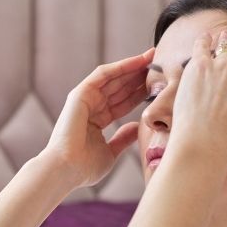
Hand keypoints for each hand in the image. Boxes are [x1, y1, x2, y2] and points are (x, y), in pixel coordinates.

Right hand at [39, 48, 152, 186]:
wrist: (66, 170)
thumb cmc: (84, 167)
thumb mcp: (111, 152)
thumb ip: (123, 138)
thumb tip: (136, 127)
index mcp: (96, 121)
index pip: (123, 102)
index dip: (140, 93)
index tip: (159, 85)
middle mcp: (90, 107)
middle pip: (120, 87)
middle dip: (139, 75)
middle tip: (160, 63)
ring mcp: (84, 99)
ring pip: (113, 77)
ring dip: (133, 66)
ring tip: (152, 56)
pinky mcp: (80, 94)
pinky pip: (103, 74)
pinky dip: (121, 66)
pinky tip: (139, 60)